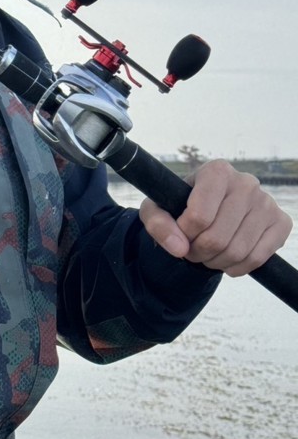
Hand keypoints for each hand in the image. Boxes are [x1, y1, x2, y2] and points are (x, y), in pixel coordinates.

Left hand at [139, 159, 292, 275]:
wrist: (208, 210)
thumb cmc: (180, 205)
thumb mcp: (157, 209)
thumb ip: (158, 224)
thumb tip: (179, 248)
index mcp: (217, 171)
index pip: (199, 216)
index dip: (184, 234)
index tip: (179, 234)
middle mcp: (246, 182)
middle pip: (217, 238)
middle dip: (197, 252)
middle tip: (191, 250)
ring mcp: (267, 202)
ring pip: (237, 252)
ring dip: (215, 262)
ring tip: (206, 254)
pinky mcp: (281, 222)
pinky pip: (258, 258)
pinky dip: (237, 268)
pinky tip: (226, 259)